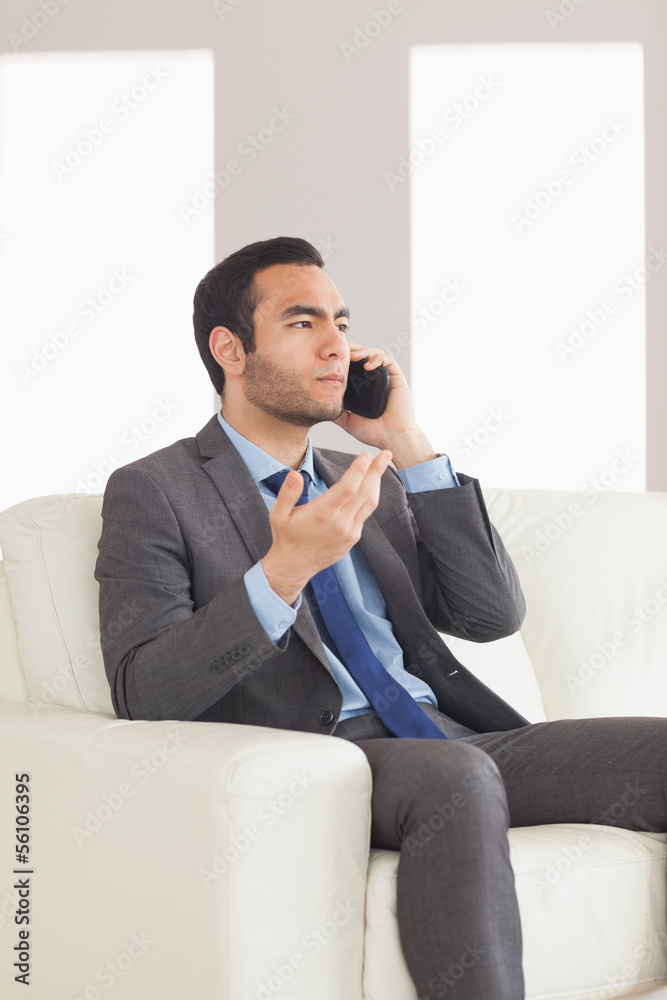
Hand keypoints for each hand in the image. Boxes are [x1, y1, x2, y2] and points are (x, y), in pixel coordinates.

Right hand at [261, 449, 392, 603]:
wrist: (294, 566)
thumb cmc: (286, 537)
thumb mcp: (278, 514)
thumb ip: (287, 493)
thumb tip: (295, 474)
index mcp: (323, 513)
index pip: (348, 487)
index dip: (359, 469)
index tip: (366, 455)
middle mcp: (340, 522)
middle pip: (365, 492)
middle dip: (376, 471)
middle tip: (385, 454)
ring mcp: (349, 531)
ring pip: (369, 503)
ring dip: (376, 483)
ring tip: (380, 467)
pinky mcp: (353, 537)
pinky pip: (365, 514)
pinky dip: (369, 498)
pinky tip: (369, 487)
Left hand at [334, 343, 436, 468]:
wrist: (392, 437)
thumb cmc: (374, 431)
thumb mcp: (347, 421)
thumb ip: (336, 412)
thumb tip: (321, 405)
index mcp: (364, 387)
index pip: (353, 366)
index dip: (344, 359)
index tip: (332, 357)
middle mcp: (375, 380)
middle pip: (364, 355)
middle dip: (352, 350)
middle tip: (341, 351)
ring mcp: (386, 378)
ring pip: (375, 353)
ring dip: (364, 350)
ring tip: (353, 355)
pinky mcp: (396, 377)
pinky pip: (388, 359)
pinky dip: (378, 358)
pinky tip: (368, 365)